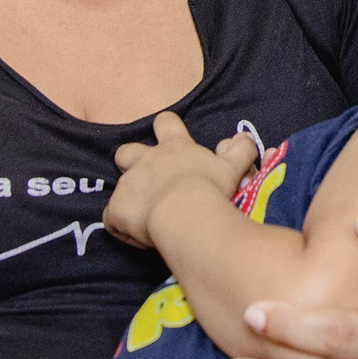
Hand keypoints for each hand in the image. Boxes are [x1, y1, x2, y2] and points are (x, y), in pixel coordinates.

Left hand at [103, 112, 258, 247]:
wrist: (186, 213)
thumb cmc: (211, 187)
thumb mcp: (234, 166)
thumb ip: (241, 149)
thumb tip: (244, 136)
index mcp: (174, 147)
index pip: (165, 122)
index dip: (165, 127)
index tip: (170, 138)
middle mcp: (145, 160)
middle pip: (126, 151)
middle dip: (131, 161)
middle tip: (148, 179)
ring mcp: (127, 184)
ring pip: (120, 188)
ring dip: (131, 198)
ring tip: (148, 216)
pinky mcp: (116, 209)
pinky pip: (113, 219)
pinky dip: (123, 226)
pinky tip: (140, 236)